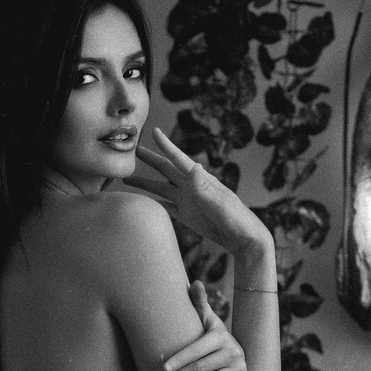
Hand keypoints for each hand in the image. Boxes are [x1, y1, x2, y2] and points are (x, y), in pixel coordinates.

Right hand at [124, 127, 271, 256]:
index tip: (155, 131)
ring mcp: (187, 202)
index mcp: (199, 180)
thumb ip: (204, 187)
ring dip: (145, 183)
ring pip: (161, 188)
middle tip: (132, 150)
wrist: (243, 239)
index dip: (166, 145)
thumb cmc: (236, 218)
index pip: (178, 159)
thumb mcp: (220, 202)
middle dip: (150, 159)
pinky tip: (143, 201)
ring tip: (126, 178)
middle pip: (165, 170)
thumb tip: (193, 165)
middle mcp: (191, 188)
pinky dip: (153, 203)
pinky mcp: (187, 216)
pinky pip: (166, 207)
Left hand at [156, 280, 248, 370]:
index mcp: (221, 336)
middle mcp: (233, 352)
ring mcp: (239, 369)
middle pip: (200, 369)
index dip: (180, 359)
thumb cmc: (212, 334)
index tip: (162, 368)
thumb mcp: (207, 319)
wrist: (236, 350)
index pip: (197, 350)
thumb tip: (194, 283)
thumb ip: (198, 303)